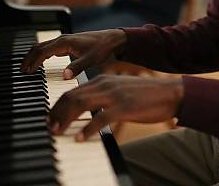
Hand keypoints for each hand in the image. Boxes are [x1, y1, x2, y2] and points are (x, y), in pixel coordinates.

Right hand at [20, 29, 126, 77]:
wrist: (113, 39)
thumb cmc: (103, 48)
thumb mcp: (91, 59)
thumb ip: (77, 67)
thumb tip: (64, 76)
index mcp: (65, 42)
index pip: (42, 51)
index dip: (32, 61)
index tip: (26, 72)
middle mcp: (63, 39)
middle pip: (39, 47)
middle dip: (28, 58)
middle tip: (21, 72)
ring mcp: (64, 41)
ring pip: (43, 46)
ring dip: (33, 56)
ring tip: (27, 69)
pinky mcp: (68, 44)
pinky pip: (49, 48)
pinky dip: (41, 55)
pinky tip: (40, 64)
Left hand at [49, 74, 183, 140]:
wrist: (169, 93)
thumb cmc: (145, 95)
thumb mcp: (120, 91)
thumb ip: (103, 96)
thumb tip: (85, 108)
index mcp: (103, 80)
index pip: (72, 91)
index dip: (57, 106)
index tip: (51, 119)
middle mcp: (105, 85)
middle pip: (72, 96)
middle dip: (56, 113)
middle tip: (49, 128)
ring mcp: (114, 95)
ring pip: (81, 104)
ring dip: (66, 119)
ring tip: (58, 131)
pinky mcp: (124, 107)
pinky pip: (101, 118)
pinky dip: (88, 129)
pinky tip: (81, 138)